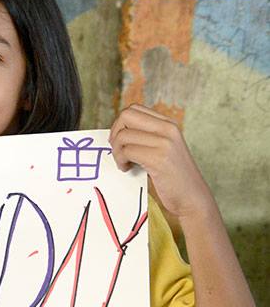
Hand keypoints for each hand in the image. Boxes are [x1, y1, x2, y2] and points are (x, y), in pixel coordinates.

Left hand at [108, 104, 214, 220]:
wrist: (191, 197)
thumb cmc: (171, 176)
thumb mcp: (162, 149)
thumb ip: (146, 136)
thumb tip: (116, 131)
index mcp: (168, 124)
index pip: (134, 109)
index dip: (119, 125)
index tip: (120, 142)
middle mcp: (168, 128)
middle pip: (126, 115)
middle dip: (114, 133)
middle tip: (118, 151)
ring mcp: (164, 142)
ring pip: (123, 135)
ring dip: (116, 152)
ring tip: (124, 163)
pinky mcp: (159, 158)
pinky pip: (127, 151)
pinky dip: (121, 161)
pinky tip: (128, 169)